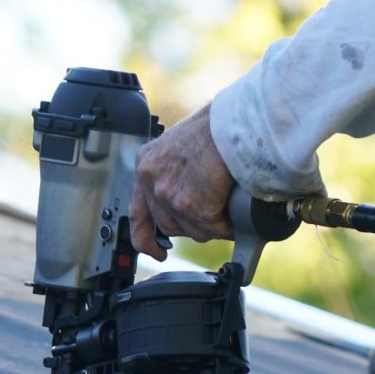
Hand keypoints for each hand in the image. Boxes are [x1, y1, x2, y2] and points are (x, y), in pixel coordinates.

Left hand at [129, 104, 235, 260]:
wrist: (235, 121)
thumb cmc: (218, 128)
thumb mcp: (182, 148)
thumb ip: (176, 174)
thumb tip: (190, 199)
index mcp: (147, 163)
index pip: (138, 212)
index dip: (145, 238)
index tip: (156, 252)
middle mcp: (151, 179)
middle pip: (169, 226)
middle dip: (192, 227)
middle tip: (212, 219)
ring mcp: (169, 194)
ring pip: (193, 230)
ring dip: (213, 227)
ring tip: (229, 208)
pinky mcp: (191, 205)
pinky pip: (213, 229)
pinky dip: (228, 226)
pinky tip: (237, 214)